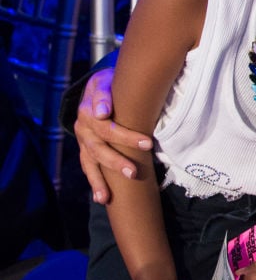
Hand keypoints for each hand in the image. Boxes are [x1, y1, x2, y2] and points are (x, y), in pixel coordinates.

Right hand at [74, 68, 151, 202]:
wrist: (99, 85)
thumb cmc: (111, 84)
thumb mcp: (107, 81)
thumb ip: (105, 94)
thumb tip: (102, 112)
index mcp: (88, 110)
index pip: (108, 126)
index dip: (127, 136)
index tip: (147, 143)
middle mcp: (83, 127)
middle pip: (99, 147)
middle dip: (116, 161)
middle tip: (134, 172)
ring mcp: (83, 140)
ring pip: (90, 162)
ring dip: (100, 179)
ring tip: (106, 196)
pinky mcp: (86, 149)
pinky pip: (88, 167)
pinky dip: (95, 182)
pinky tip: (103, 198)